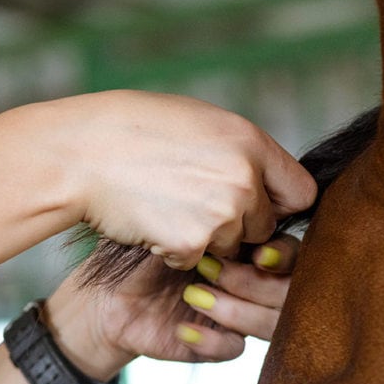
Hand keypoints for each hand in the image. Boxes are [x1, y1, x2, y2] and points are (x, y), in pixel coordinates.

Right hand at [0, 91, 315, 269]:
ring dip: (205, 239)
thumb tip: (270, 182)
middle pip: (264, 228)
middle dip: (239, 225)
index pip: (301, 192)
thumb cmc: (135, 130)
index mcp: (252, 143)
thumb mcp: (202, 123)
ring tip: (168, 205)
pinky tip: (152, 220)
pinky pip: (195, 260)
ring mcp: (220, 216)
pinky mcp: (192, 245)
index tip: (260, 204)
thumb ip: (244, 152)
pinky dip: (175, 250)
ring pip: (229, 248)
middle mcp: (245, 180)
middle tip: (196, 204)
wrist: (82, 153)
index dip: (280, 203)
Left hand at [42, 235, 300, 377]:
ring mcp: (242, 313)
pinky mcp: (219, 343)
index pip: (295, 253)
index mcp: (255, 245)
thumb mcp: (178, 218)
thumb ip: (217, 211)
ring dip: (236, 308)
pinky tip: (183, 328)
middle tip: (215, 269)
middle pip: (291, 292)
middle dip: (257, 283)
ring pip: (270, 322)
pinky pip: (235, 348)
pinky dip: (211, 339)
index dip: (284, 256)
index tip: (260, 252)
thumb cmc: (143, 242)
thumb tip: (248, 200)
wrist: (108, 289)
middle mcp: (256, 281)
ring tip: (194, 294)